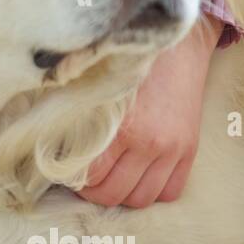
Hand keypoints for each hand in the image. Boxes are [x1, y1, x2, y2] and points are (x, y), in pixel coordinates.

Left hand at [73, 13, 222, 207]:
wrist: (178, 44)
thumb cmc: (130, 63)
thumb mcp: (99, 87)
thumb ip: (80, 118)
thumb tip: (54, 147)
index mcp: (121, 127)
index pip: (91, 177)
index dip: (75, 179)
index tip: (68, 170)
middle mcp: (148, 143)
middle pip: (114, 194)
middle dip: (95, 192)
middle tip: (86, 179)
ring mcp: (171, 149)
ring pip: (141, 199)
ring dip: (124, 194)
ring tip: (113, 178)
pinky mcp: (189, 150)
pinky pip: (171, 192)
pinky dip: (154, 191)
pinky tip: (140, 176)